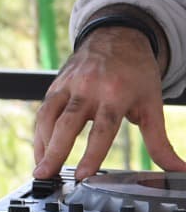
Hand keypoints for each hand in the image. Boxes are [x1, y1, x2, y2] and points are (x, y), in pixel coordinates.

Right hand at [35, 24, 183, 177]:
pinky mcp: (55, 85)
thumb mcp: (152, 105)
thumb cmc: (136, 73)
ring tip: (40, 169)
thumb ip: (160, 142)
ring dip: (41, 144)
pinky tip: (40, 150)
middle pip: (66, 124)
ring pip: (48, 117)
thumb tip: (178, 170)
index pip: (102, 129)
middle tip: (45, 175)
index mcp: (115, 94)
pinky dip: (39, 132)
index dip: (91, 154)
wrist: (117, 37)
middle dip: (54, 151)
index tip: (82, 175)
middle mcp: (88, 88)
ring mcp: (68, 85)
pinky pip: (43, 111)